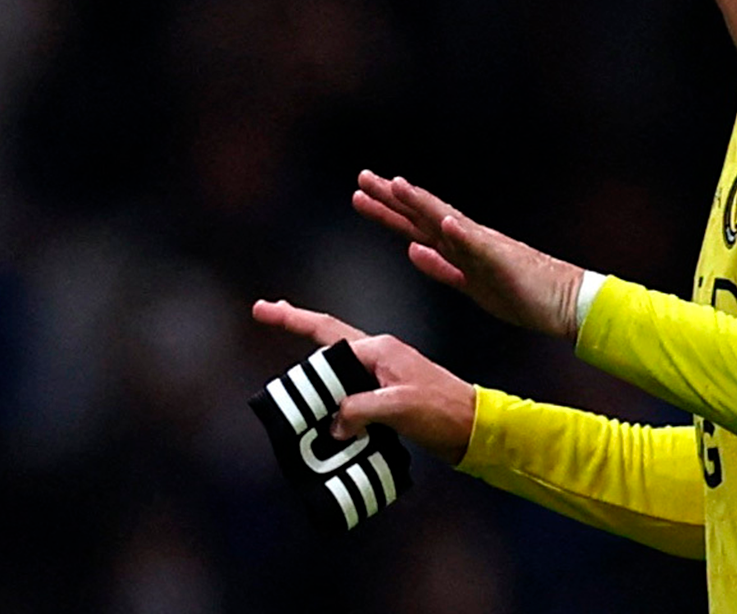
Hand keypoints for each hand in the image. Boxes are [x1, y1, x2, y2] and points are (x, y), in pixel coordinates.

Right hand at [251, 299, 475, 465]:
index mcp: (379, 349)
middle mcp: (379, 357)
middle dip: (297, 347)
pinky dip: (334, 409)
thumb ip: (358, 410)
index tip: (262, 310)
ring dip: (315, 386)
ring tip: (290, 402)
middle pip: (327, 348)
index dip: (293, 319)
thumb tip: (332, 424)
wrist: (474, 428)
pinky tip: (322, 423)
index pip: (326, 331)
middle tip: (269, 349)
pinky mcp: (389, 400)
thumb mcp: (397, 407)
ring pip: (338, 376)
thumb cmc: (442, 410)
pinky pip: (350, 399)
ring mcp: (385, 378)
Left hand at [352, 170, 584, 337]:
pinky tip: (444, 221)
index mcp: (460, 249)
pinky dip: (461, 234)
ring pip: (447, 222)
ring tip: (397, 186)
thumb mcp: (470, 284)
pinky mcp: (504, 261)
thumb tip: (412, 250)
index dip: (389, 210)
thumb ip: (441, 267)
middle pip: (424, 215)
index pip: (417, 225)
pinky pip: (480, 248)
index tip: (362, 194)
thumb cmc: (523, 294)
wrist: (566, 301)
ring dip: (422, 204)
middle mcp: (470, 241)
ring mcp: (486, 248)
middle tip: (363, 177)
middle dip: (393, 198)